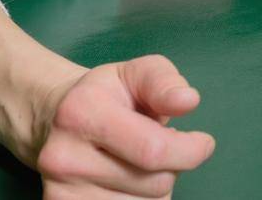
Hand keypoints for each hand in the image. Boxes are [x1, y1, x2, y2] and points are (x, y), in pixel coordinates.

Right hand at [33, 55, 215, 198]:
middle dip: (172, 166)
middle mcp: (63, 156)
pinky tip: (127, 181)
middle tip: (160, 146)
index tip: (203, 143)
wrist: (58, 119)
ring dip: (155, 188)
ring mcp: (59, 190)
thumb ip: (165, 83)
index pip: (153, 150)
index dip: (190, 151)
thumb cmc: (110, 94)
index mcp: (82, 112)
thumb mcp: (140, 73)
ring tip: (139, 162)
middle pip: (154, 183)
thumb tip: (188, 101)